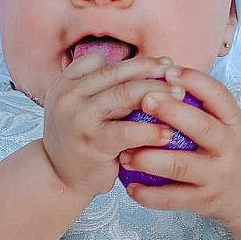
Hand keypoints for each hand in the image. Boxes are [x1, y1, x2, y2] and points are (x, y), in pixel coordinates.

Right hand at [39, 53, 179, 197]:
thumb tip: (155, 68)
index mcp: (66, 82)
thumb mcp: (83, 107)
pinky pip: (127, 131)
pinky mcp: (92, 142)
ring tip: (181, 96)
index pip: (103, 61)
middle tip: (178, 75)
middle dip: (151, 71)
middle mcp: (68, 95)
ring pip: (124, 94)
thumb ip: (104, 89)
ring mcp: (78, 118)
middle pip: (117, 74)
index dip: (137, 61)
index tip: (163, 64)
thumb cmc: (81, 140)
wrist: (59, 178)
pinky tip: (169, 133)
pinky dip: (151, 130)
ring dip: (157, 93)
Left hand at [117, 65, 240, 230]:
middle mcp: (229, 148)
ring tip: (125, 153)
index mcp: (236, 124)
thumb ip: (207, 107)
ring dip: (149, 159)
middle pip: (201, 127)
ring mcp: (217, 177)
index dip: (194, 81)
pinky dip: (149, 195)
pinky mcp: (204, 201)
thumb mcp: (233, 126)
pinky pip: (172, 199)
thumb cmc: (234, 152)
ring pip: (180, 166)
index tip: (169, 71)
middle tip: (144, 100)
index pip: (219, 96)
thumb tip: (163, 75)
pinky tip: (130, 187)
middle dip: (172, 112)